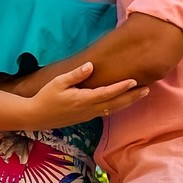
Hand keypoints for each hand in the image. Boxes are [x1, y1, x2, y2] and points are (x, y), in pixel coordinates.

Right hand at [26, 62, 148, 127]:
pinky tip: (125, 102)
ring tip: (142, 94)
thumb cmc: (45, 97)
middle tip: (147, 89)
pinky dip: (118, 106)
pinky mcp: (86, 117)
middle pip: (115, 103)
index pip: (107, 93)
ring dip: (128, 102)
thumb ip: (75, 74)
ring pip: (113, 109)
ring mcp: (88, 115)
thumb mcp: (58, 82)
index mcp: (82, 99)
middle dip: (132, 96)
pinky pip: (106, 112)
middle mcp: (88, 109)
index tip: (134, 81)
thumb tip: (90, 65)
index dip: (121, 87)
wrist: (35, 117)